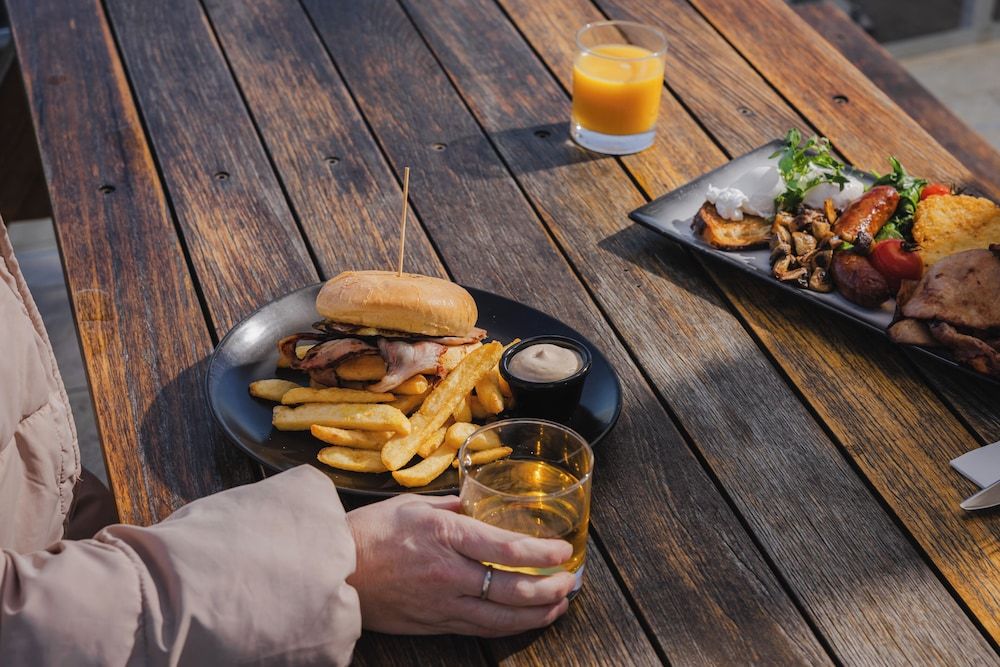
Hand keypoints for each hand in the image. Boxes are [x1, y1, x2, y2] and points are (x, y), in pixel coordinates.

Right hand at [346, 494, 575, 635]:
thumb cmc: (368, 532)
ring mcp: (440, 603)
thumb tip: (483, 506)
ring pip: (501, 618)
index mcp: (444, 535)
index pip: (507, 549)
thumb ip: (454, 507)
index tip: (564, 551)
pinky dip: (509, 627)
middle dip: (550, 587)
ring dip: (537, 613)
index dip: (543, 554)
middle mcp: (446, 573)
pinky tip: (526, 620)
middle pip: (512, 589)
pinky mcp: (432, 624)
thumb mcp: (413, 505)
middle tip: (571, 580)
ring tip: (560, 604)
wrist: (329, 571)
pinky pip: (479, 630)